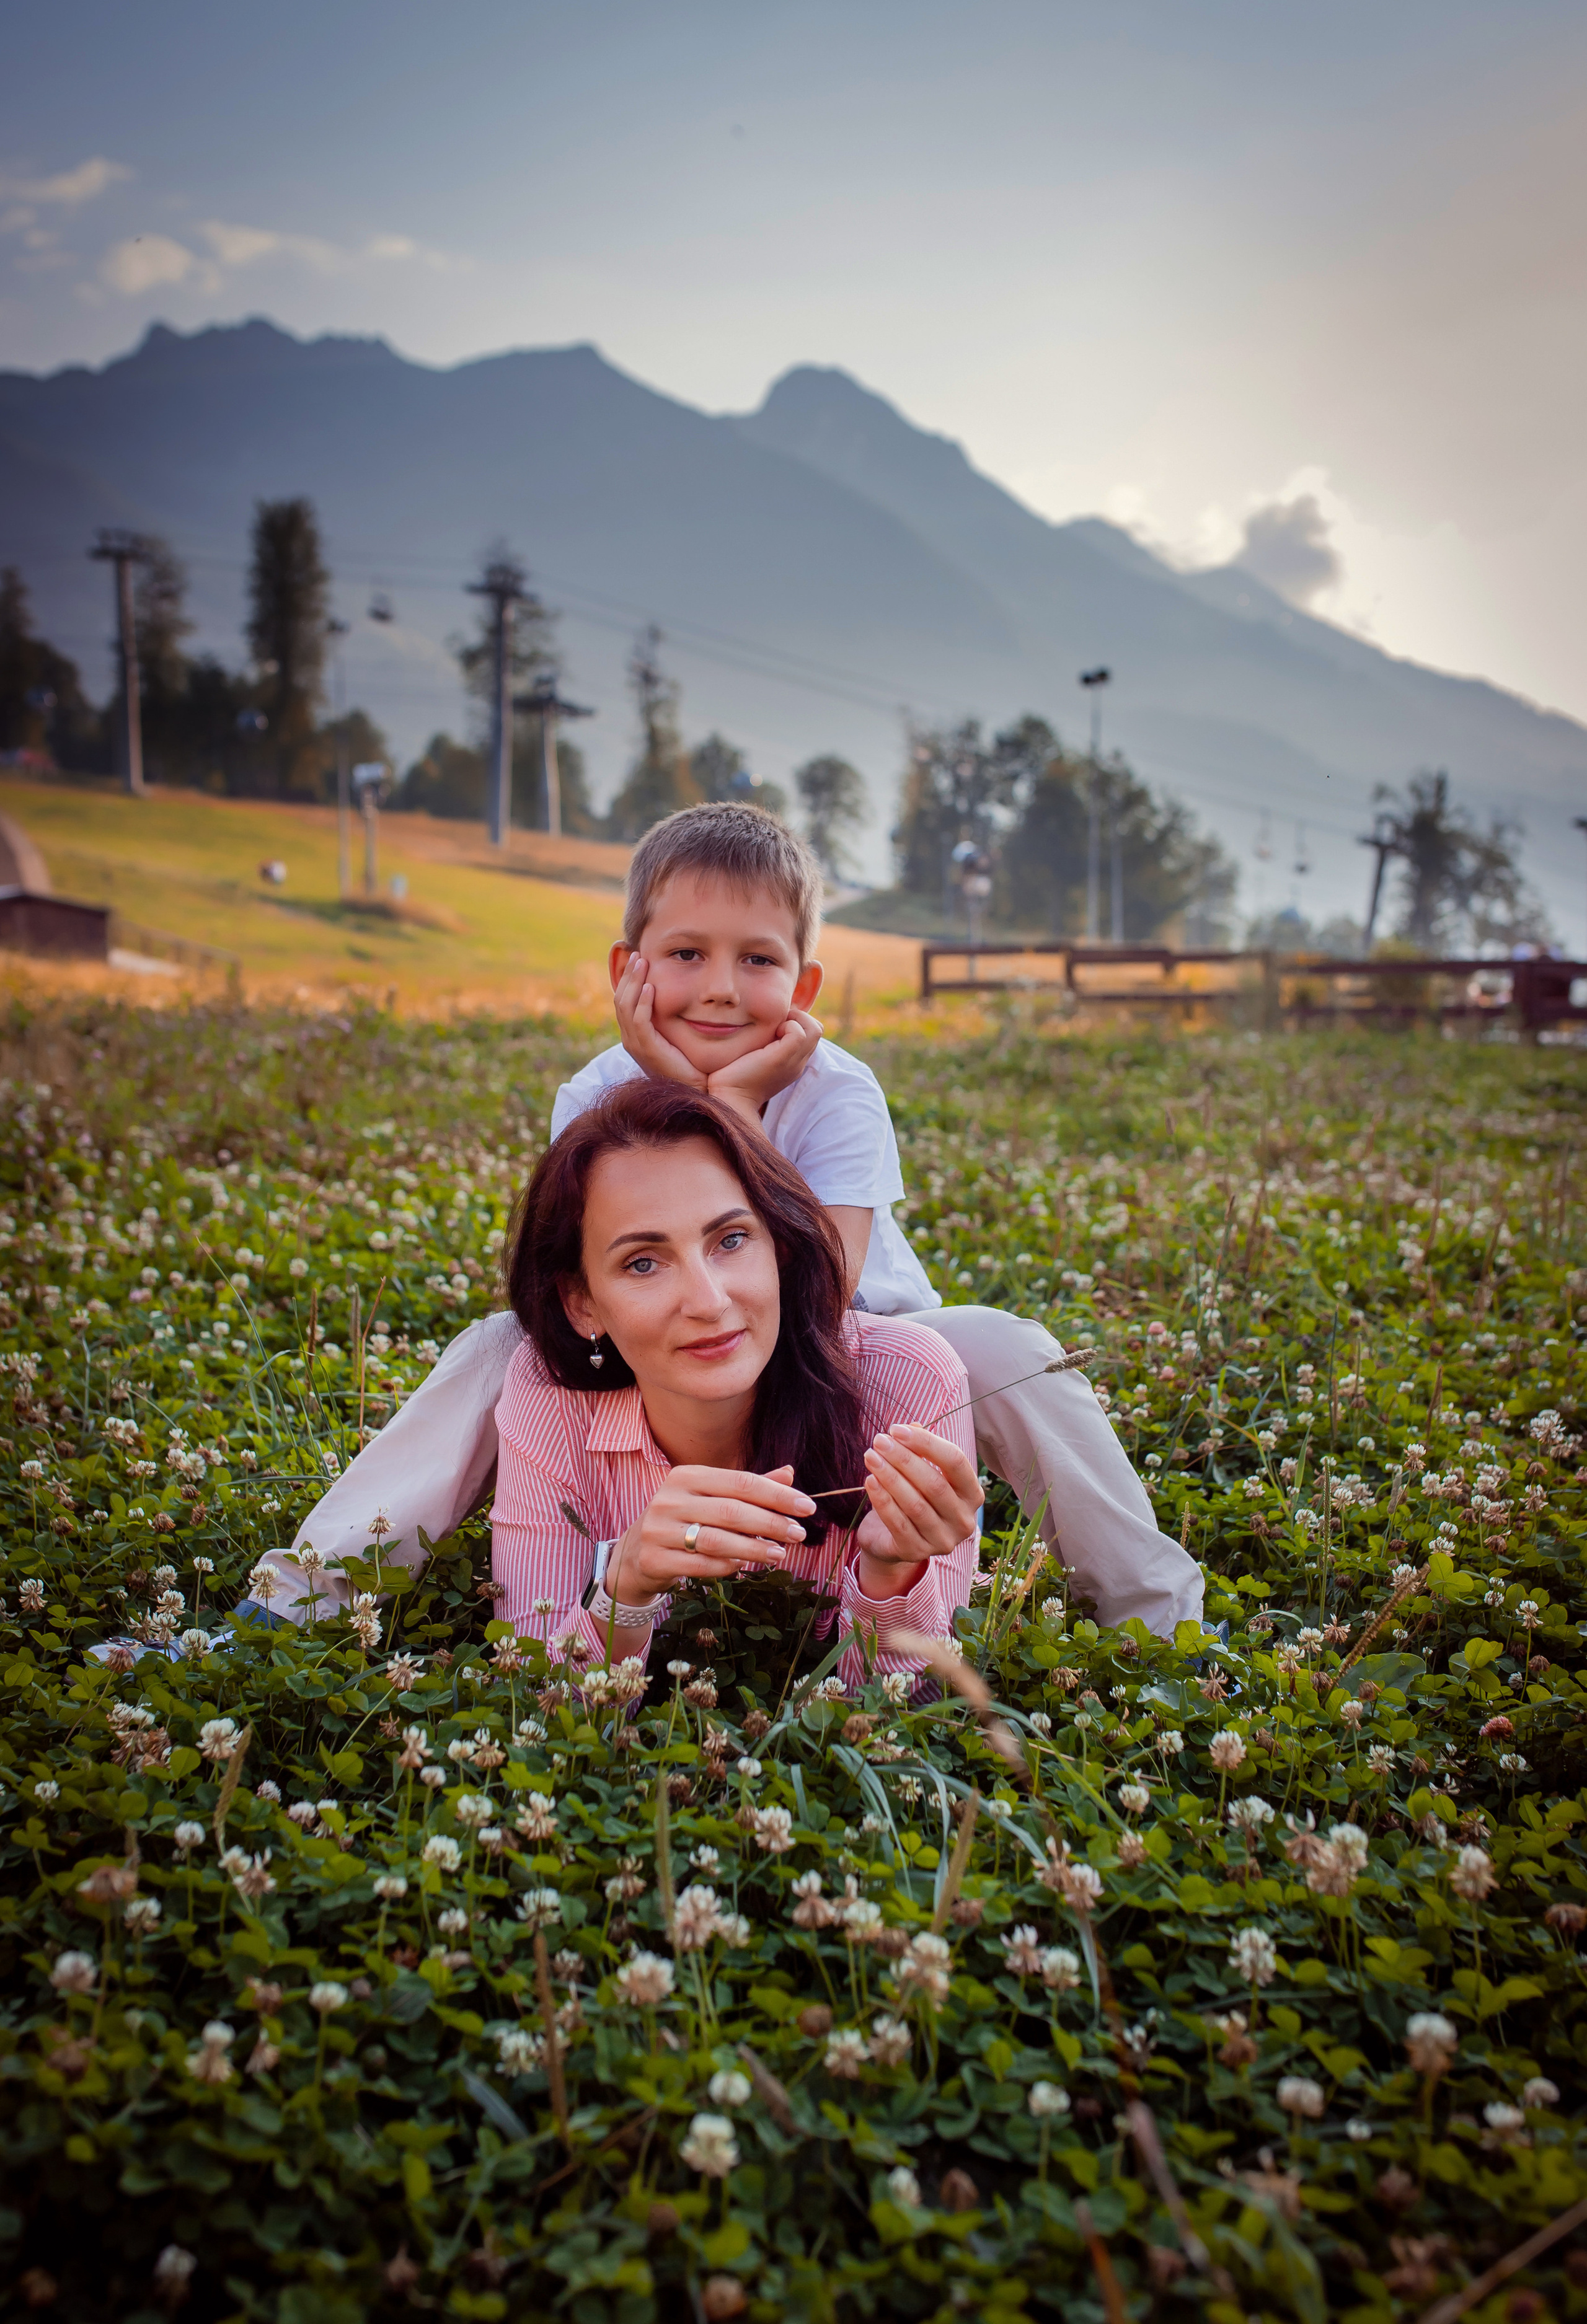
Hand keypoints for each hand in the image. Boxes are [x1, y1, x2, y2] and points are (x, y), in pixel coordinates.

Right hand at [607, 1463, 815, 1606]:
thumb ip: (748, 1488)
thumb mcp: (711, 1498)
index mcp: (686, 1476)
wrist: (635, 1553)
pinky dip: (727, 1566)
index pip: (741, 1482)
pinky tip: (745, 1565)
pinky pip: (700, 1564)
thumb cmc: (684, 1521)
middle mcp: (670, 1499)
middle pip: (732, 1510)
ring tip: (779, 1554)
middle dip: (771, 1523)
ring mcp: (658, 1529)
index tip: (807, 1507)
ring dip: (754, 1548)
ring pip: (717, 1539)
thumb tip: (789, 1473)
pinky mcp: (654, 1558)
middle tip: (798, 1534)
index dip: (777, 1495)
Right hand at [612, 953, 706, 1088]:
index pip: (624, 1000)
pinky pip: (639, 1022)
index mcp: (635, 1034)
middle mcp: (630, 1039)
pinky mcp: (647, 1051)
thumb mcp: (677, 1034)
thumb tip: (681, 993)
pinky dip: (643, 1003)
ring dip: (634, 982)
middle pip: (620, 999)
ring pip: (625, 1007)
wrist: (697, 1091)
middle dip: (628, 975)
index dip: (628, 978)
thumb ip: (672, 1016)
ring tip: (642, 963)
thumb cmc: (692, 1064)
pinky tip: (651, 987)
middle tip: (637, 954)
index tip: (637, 958)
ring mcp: (636, 1045)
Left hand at [706, 1008, 822, 1118]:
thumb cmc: (733, 1078)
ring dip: (795, 1019)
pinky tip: (771, 1032)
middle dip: (798, 1017)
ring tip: (775, 1026)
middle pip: (816, 1030)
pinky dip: (788, 1024)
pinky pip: (799, 1033)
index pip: (809, 1035)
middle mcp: (797, 1063)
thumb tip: (763, 1025)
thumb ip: (763, 1045)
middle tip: (776, 1021)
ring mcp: (793, 1062)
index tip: (775, 1023)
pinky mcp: (783, 1059)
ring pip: (814, 1029)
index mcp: (792, 1064)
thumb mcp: (753, 1057)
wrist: (729, 1098)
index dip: (797, 1022)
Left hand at [853, 1424, 981, 1600]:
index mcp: (972, 1494)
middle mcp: (964, 1520)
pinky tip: (870, 1481)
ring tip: (870, 1457)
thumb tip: (911, 1427)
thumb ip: (920, 1450)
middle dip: (903, 1458)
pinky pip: (898, 1523)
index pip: (956, 1461)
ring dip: (890, 1477)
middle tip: (879, 1441)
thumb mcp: (922, 1473)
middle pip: (934, 1483)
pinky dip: (882, 1500)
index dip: (926, 1442)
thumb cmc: (915, 1497)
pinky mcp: (917, 1552)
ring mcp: (943, 1540)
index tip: (896, 1429)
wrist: (895, 1540)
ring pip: (915, 1504)